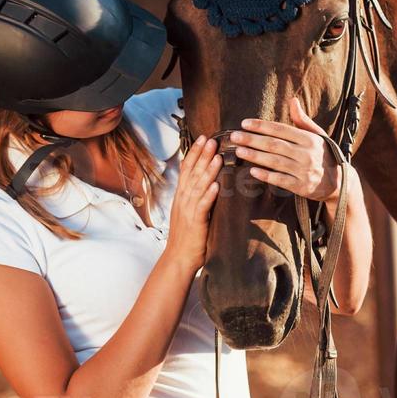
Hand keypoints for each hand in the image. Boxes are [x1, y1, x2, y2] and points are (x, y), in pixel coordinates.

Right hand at [163, 135, 221, 271]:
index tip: (203, 138)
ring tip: (217, 156)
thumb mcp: (191, 213)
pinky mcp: (195, 223)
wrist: (178, 259)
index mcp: (181, 196)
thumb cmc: (188, 237)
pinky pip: (202, 206)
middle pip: (192, 173)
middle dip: (202, 155)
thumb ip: (198, 197)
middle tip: (211, 139)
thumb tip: (210, 183)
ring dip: (208, 170)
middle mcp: (182, 200)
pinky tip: (216, 185)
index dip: (194, 153)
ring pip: (198, 186)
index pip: (187, 169)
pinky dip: (208, 195)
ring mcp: (187, 211)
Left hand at [229, 97, 342, 202]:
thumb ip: (302, 120)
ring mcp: (303, 171)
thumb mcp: (317, 135)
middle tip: (234, 136)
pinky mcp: (301, 187)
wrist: (339, 183)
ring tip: (239, 151)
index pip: (281, 129)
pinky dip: (266, 175)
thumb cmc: (324, 155)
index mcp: (309, 139)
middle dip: (252, 140)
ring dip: (254, 156)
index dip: (261, 126)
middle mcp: (306, 154)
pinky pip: (280, 180)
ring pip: (274, 161)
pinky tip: (252, 171)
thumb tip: (292, 100)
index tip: (245, 123)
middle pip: (274, 145)